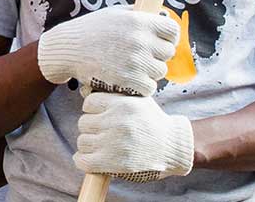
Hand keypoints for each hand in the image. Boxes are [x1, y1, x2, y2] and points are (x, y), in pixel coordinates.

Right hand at [36, 6, 176, 96]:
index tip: (162, 42)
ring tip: (133, 68)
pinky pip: (149, 88)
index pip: (173, 30)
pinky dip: (141, 87)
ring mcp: (135, 61)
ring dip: (150, 72)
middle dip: (158, 56)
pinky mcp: (128, 80)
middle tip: (143, 57)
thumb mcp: (115, 13)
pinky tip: (129, 80)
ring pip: (160, 72)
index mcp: (139, 21)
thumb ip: (139, 14)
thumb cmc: (90, 30)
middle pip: (168, 53)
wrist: (68, 49)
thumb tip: (161, 14)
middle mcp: (140, 40)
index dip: (170, 37)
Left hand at [74, 93, 193, 181]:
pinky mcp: (113, 163)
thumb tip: (84, 90)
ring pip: (82, 142)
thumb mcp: (138, 100)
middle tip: (103, 133)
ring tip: (102, 146)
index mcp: (123, 104)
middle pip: (83, 123)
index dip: (93, 111)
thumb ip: (114, 96)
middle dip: (91, 128)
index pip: (89, 103)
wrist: (172, 147)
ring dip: (89, 145)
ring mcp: (114, 143)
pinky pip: (83, 160)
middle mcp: (117, 122)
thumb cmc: (152, 122)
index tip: (101, 117)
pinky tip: (92, 159)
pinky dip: (83, 160)